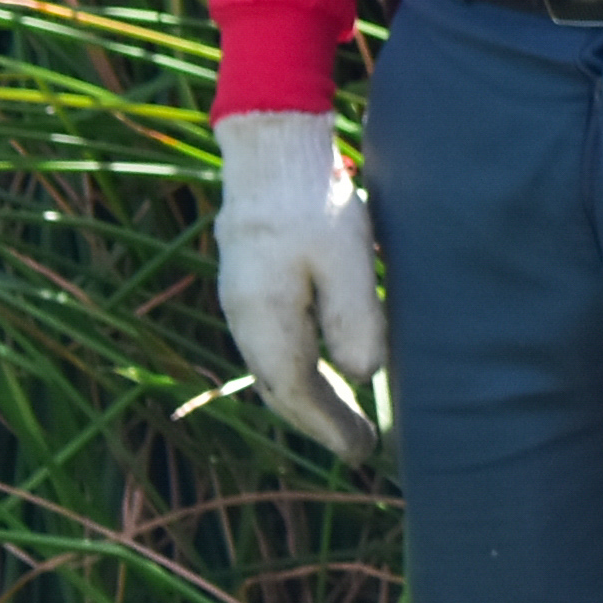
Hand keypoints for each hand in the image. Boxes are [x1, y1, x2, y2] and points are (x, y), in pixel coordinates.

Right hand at [214, 111, 384, 458]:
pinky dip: (297, 369)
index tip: (362, 450)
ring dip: (306, 398)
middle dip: (318, 421)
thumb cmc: (313, 203)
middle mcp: (243, 317)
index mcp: (264, 317)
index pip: (294, 391)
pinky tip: (323, 371)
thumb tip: (361, 376)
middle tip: (360, 446)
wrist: (270, 152)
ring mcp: (240, 301)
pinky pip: (271, 344)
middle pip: (278, 388)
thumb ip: (354, 317)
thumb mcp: (348, 258)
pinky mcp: (249, 284)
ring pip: (271, 368)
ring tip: (345, 420)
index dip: (328, 426)